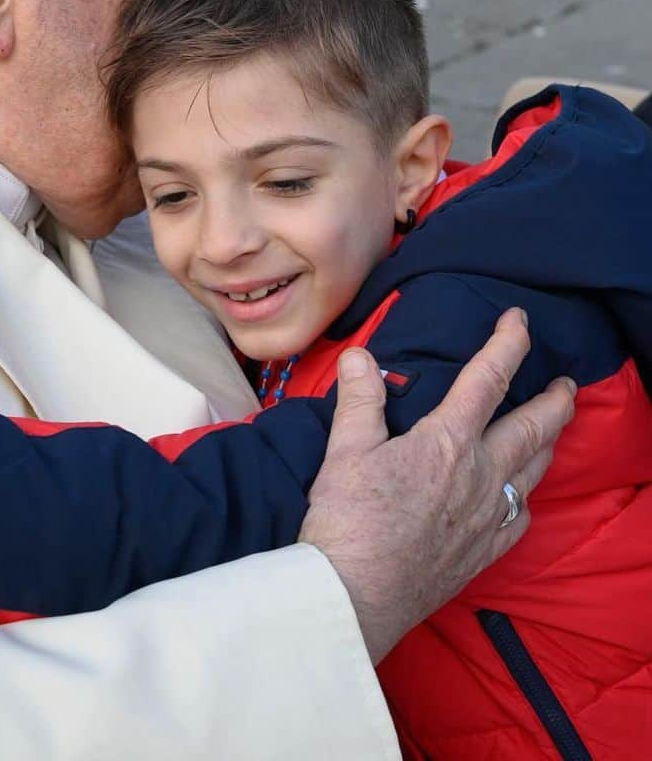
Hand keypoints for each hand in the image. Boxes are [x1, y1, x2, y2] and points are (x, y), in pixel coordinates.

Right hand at [299, 308, 575, 664]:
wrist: (359, 593)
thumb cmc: (350, 518)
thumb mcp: (346, 449)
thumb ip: (360, 399)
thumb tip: (360, 356)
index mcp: (448, 442)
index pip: (488, 379)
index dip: (507, 344)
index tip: (519, 320)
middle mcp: (481, 475)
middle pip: (533, 428)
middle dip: (555, 401)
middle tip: (568, 384)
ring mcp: (489, 516)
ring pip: (535, 470)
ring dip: (549, 442)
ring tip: (552, 429)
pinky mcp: (485, 551)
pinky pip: (521, 515)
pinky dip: (527, 494)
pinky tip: (518, 495)